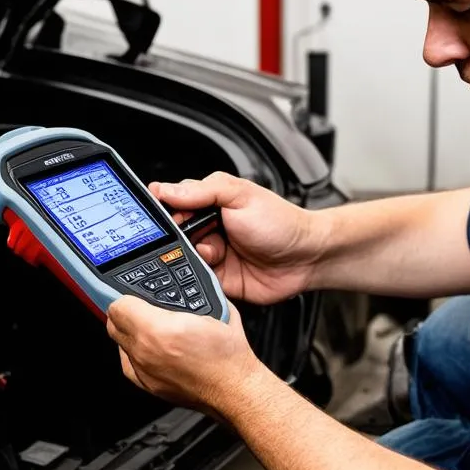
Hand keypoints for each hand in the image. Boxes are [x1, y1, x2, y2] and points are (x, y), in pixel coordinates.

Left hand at [106, 295, 270, 416]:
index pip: (119, 304)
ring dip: (129, 332)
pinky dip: (133, 352)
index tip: (134, 294)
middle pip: (113, 323)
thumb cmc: (228, 354)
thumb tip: (174, 282)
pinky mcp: (147, 385)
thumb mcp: (213, 307)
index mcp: (159, 330)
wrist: (235, 388)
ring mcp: (144, 371)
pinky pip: (127, 361)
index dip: (127, 295)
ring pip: (118, 342)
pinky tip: (150, 347)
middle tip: (139, 307)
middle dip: (124, 312)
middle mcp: (146, 352)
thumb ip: (188, 292)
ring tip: (147, 326)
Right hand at [149, 172, 323, 304]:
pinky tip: (215, 268)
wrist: (305, 258)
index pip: (174, 203)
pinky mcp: (217, 279)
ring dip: (193, 256)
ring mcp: (213, 254)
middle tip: (192, 235)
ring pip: (182, 258)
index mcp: (211, 202)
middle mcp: (209, 228)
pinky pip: (195, 279)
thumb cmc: (281, 223)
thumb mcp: (240, 195)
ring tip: (213, 252)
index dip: (166, 210)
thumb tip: (165, 189)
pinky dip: (199, 276)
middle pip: (174, 234)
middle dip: (178, 237)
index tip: (164, 215)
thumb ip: (201, 191)